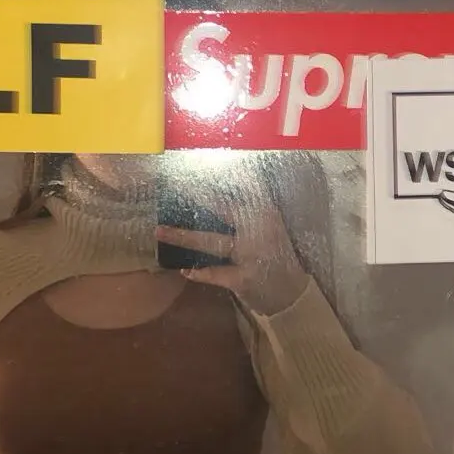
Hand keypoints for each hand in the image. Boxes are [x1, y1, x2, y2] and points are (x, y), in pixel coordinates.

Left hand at [155, 183, 308, 315]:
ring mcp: (251, 253)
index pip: (247, 185)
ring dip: (184, 236)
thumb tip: (224, 187)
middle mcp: (259, 228)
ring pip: (211, 241)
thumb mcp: (271, 225)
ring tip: (159, 231)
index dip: (224, 173)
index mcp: (266, 211)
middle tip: (175, 184)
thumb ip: (250, 208)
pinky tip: (185, 270)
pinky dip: (200, 273)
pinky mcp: (244, 277)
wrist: (294, 293)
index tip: (200, 160)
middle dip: (198, 196)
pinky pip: (216, 274)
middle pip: (223, 207)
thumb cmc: (277, 255)